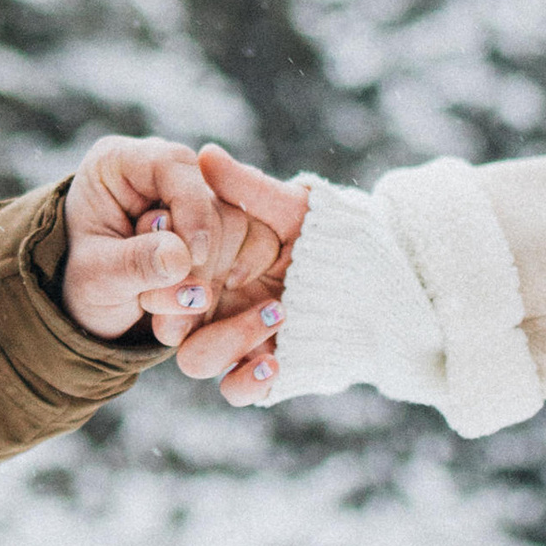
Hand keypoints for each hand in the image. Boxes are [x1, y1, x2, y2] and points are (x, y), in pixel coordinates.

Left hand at [60, 136, 229, 342]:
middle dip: (197, 262)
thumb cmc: (85, 284)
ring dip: (210, 281)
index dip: (191, 208)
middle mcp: (162, 173)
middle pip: (209, 199)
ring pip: (234, 226)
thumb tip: (181, 258)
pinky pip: (248, 248)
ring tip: (170, 324)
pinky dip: (227, 286)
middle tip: (169, 310)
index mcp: (119, 164)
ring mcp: (194, 199)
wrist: (95, 310)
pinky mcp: (218, 229)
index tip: (194, 258)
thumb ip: (134, 264)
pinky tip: (199, 314)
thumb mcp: (96, 278)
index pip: (173, 164)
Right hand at [172, 147, 309, 403]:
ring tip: (278, 312)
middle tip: (203, 294)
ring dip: (227, 340)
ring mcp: (237, 342)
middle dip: (178, 313)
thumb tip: (207, 155)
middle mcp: (214, 306)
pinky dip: (247, 383)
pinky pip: (237, 390)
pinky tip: (274, 364)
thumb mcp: (292, 207)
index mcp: (210, 265)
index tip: (177, 257)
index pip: (165, 274)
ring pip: (197, 359)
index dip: (161, 271)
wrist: (383, 278)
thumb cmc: (333, 235)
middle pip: (167, 322)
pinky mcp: (265, 372)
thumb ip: (248, 188)